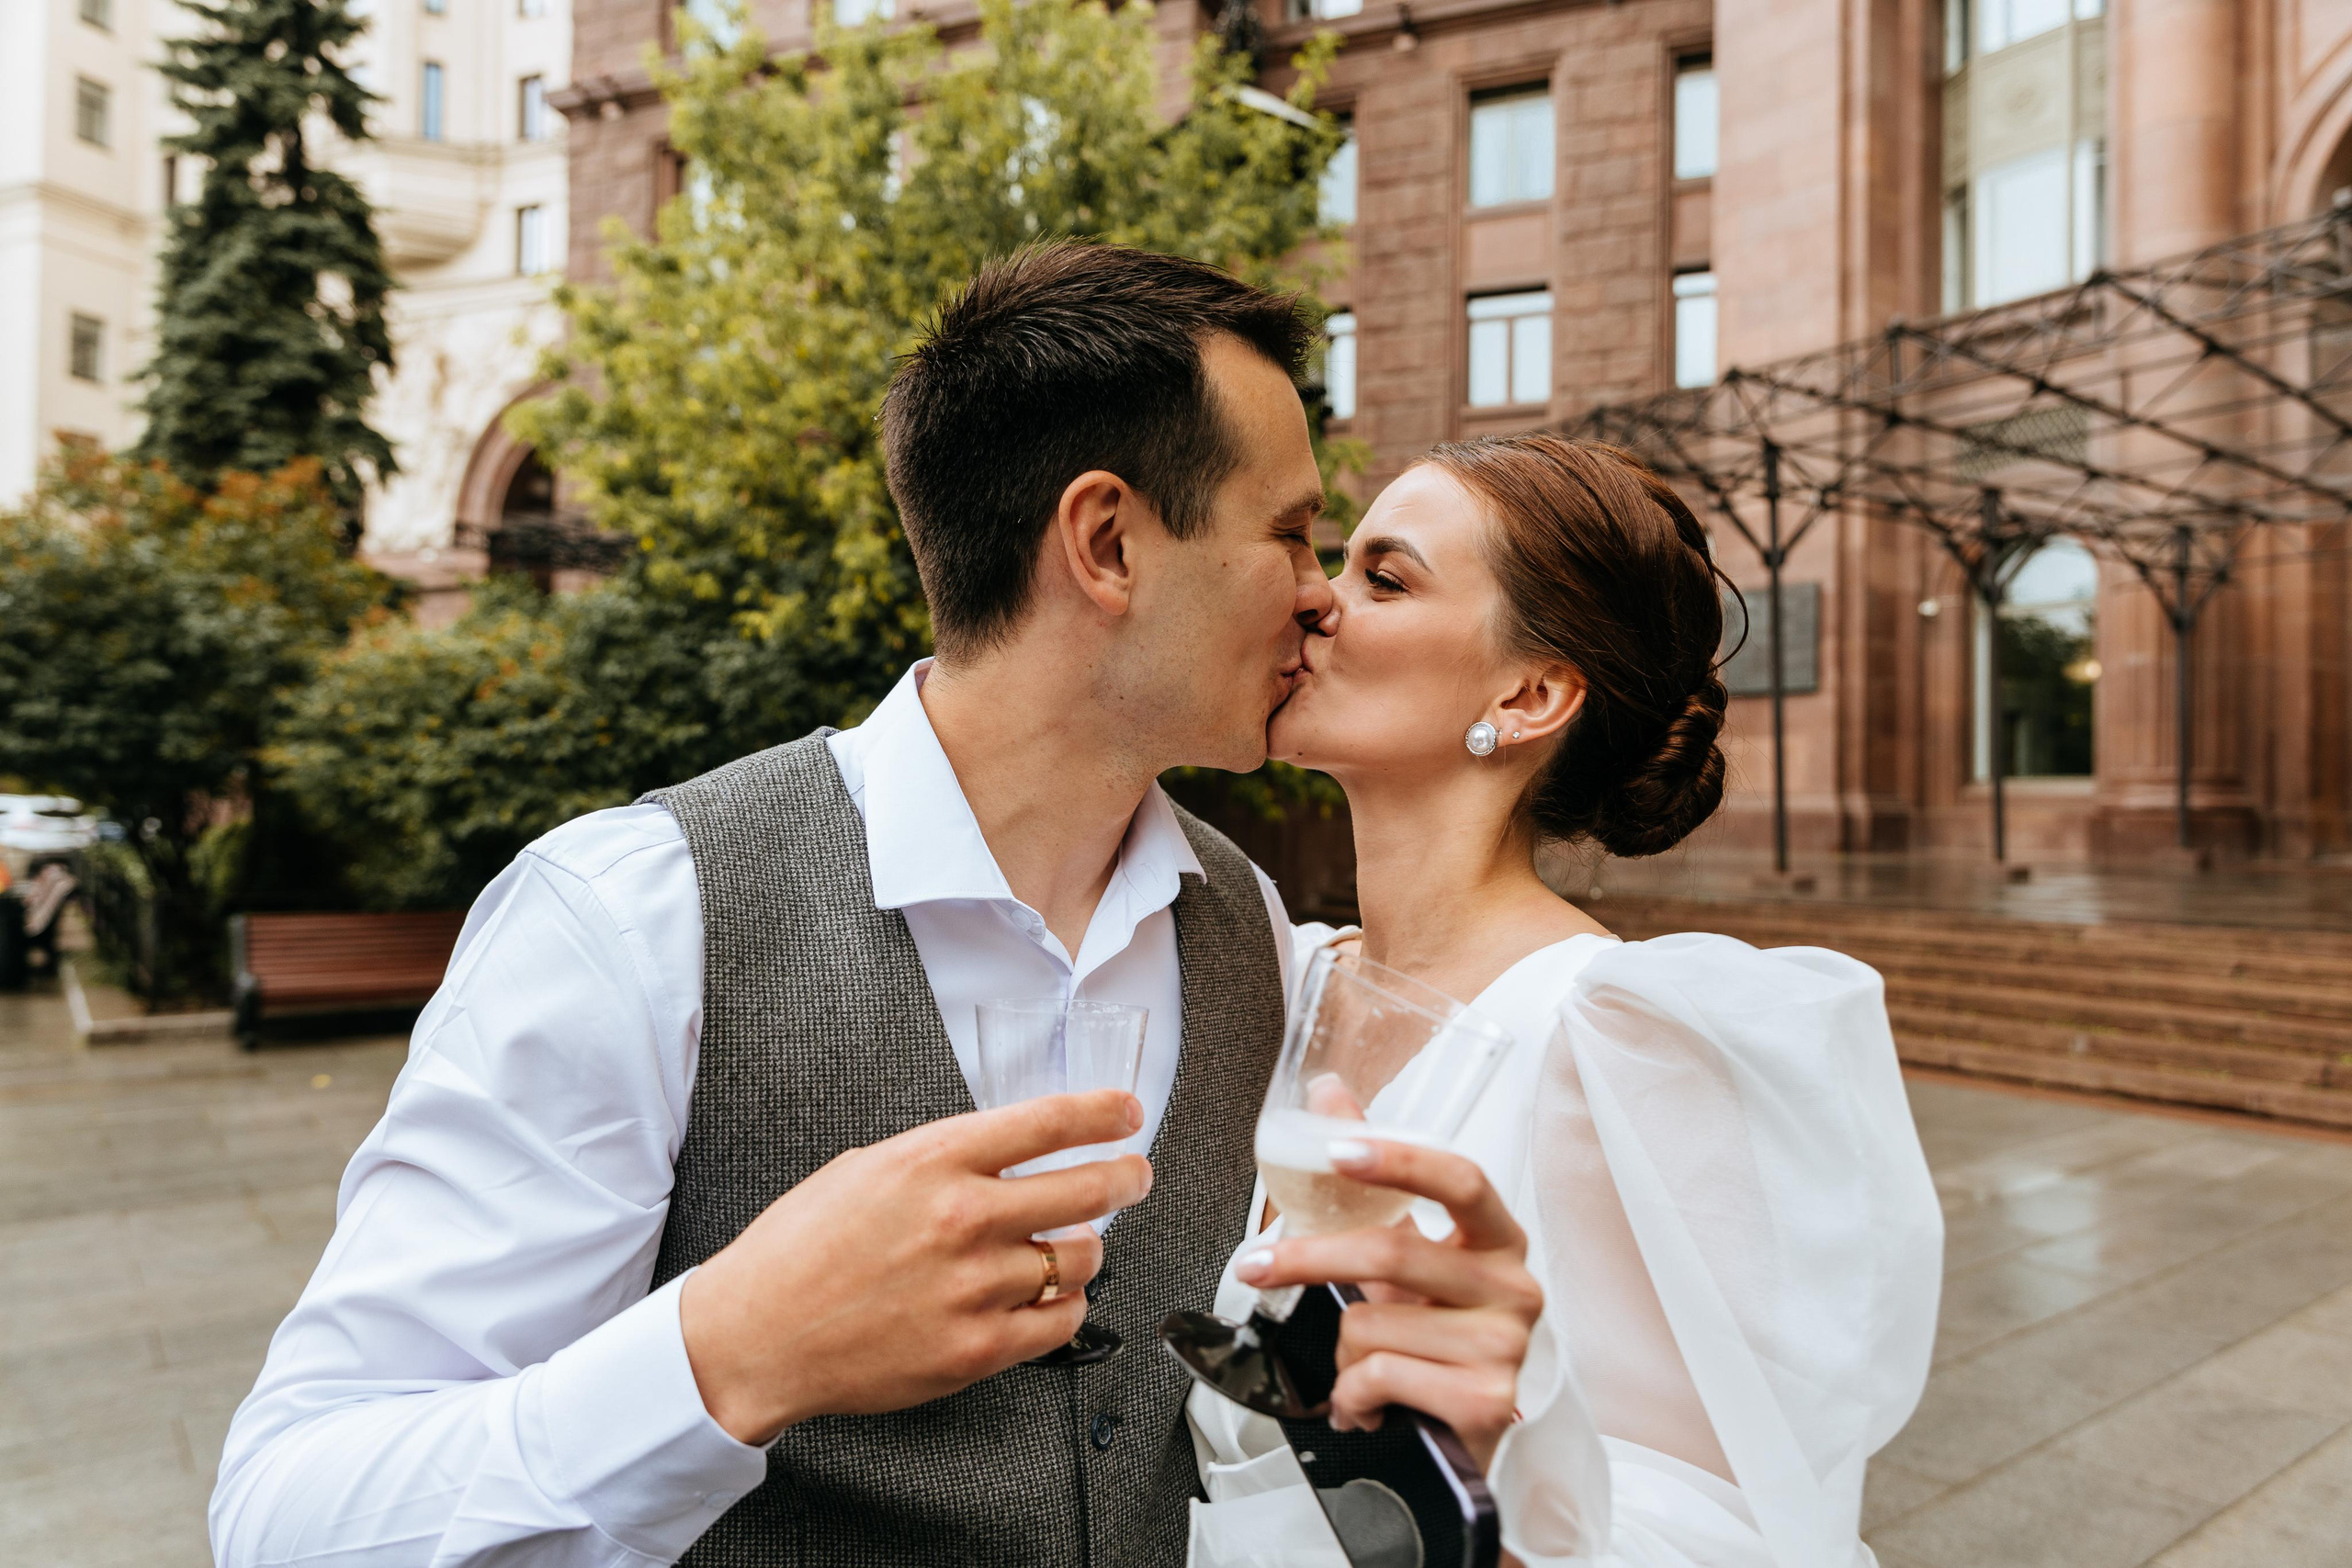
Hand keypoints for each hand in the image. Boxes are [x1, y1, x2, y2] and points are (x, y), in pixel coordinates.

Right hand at [679, 1089, 1151, 1444]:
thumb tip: (1006, 1155)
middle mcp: (962, 1219)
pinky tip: (1049, 1298)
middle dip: (1125, 1178)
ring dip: (1083, 1251)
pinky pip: (1060, 1321)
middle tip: (1135, 1175)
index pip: (1046, 1123)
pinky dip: (1065, 1307)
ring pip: (1078, 1260)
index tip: (1127, 1112)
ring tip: (1068, 1248)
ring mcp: (974, 1288)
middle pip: (1086, 1190)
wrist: (756, 1335)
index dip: (1101, 1113)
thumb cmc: (800, 1250)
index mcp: (932, 1161)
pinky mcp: (976, 1350)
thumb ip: (942, 1160)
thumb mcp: (866, 1169)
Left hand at [1235, 1140, 1540, 1470]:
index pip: (1461, 1178)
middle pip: (1392, 1253)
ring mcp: (1506, 1346)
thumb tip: (1329, 1092)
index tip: (1339, 1151)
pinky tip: (1369, 1405)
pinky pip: (1379, 1377)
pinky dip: (1351, 1396)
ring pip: (1370, 1325)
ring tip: (1360, 1368)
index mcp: (1497, 1238)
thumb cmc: (1431, 1336)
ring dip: (1340, 1353)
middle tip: (1252, 1268)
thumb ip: (1372, 1175)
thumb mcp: (1403, 1253)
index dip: (1400, 1160)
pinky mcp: (1487, 1402)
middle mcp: (1514, 1286)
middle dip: (1307, 1260)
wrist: (1455, 1435)